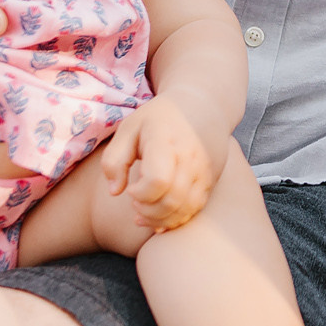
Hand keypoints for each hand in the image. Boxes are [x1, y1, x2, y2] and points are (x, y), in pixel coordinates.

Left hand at [102, 99, 221, 232]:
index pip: (157, 181)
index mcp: (166, 141)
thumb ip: (114, 160)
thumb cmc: (159, 119)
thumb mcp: (129, 128)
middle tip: (135, 202)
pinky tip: (160, 215)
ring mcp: (205, 170)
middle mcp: (191, 157)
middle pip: (171, 201)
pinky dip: (177, 219)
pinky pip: (196, 208)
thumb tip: (115, 191)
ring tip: (144, 211)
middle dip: (147, 211)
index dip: (140, 194)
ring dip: (161, 219)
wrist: (203, 106)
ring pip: (185, 210)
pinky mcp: (211, 180)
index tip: (131, 189)